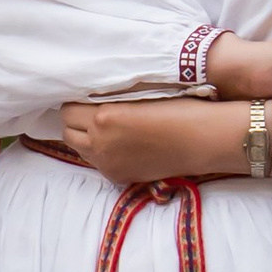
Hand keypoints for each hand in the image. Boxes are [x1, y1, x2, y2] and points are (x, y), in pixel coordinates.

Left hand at [58, 97, 249, 185]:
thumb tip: (89, 95)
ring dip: (86, 137)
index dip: (77, 103)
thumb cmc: (177, 107)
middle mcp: (100, 142)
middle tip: (93, 113)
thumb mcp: (137, 95)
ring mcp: (108, 163)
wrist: (203, 139)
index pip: (68, 109)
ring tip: (105, 129)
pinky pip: (97, 163)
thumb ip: (109, 97)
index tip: (87, 98)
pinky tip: (119, 144)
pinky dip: (101, 153)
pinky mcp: (118, 176)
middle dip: (77, 121)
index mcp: (103, 116)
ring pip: (79, 149)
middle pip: (68, 131)